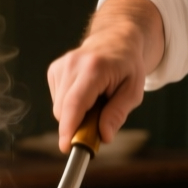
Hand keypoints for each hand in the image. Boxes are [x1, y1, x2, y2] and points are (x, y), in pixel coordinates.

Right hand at [46, 0, 164, 151]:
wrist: (115, 40)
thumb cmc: (127, 67)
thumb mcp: (133, 91)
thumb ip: (118, 114)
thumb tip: (104, 136)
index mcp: (94, 68)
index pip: (75, 103)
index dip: (68, 127)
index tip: (66, 147)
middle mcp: (72, 64)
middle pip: (64, 110)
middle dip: (78, 126)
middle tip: (99, 124)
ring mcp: (60, 66)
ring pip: (59, 108)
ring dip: (75, 115)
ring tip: (96, 101)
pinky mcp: (54, 70)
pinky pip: (57, 101)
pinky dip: (70, 105)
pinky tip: (85, 94)